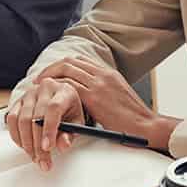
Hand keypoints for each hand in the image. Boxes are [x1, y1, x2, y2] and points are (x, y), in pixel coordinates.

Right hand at [5, 76, 84, 171]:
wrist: (61, 99)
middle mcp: (44, 89)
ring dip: (26, 143)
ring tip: (35, 157)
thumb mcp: (77, 122)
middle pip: (35, 117)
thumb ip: (71, 134)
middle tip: (43, 161)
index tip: (48, 148)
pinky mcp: (17, 102)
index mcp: (63, 91)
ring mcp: (29, 94)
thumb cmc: (70, 110)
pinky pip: (12, 120)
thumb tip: (63, 145)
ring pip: (21, 120)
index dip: (49, 130)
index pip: (53, 109)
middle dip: (37, 144)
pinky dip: (16, 136)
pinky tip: (25, 146)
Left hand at [37, 57, 179, 151]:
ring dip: (50, 77)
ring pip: (67, 70)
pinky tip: (49, 97)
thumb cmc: (134, 118)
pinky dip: (56, 89)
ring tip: (40, 87)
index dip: (63, 65)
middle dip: (52, 68)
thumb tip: (87, 97)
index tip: (52, 73)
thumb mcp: (119, 97)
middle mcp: (103, 74)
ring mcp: (99, 84)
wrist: (146, 125)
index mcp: (109, 73)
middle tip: (40, 79)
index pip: (80, 60)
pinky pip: (69, 87)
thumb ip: (104, 92)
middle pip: (70, 61)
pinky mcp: (95, 97)